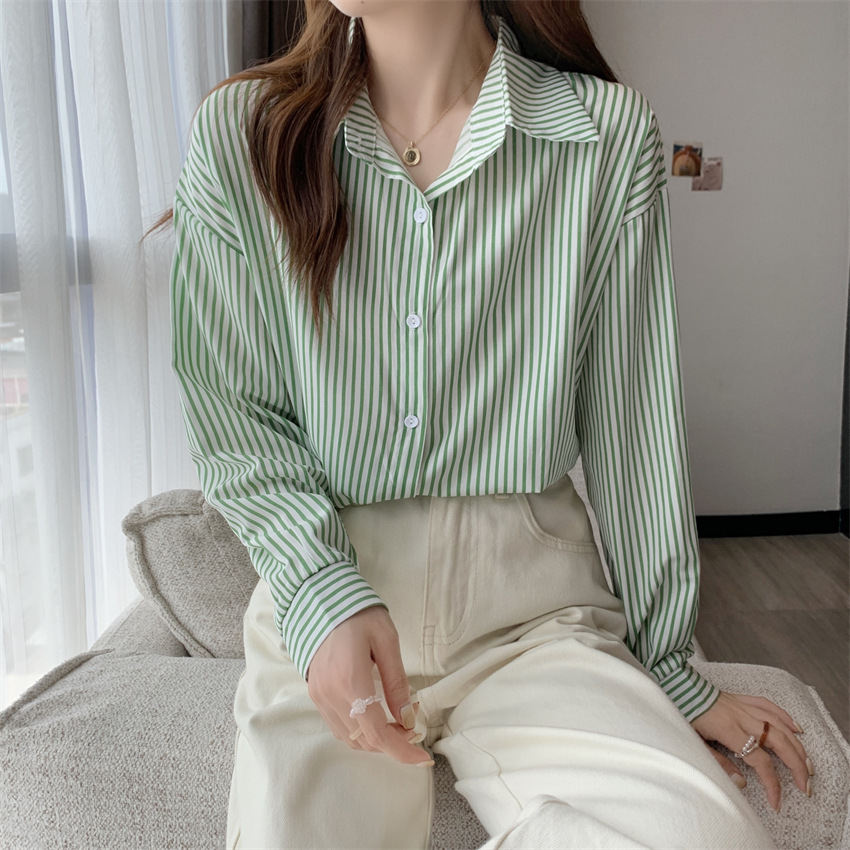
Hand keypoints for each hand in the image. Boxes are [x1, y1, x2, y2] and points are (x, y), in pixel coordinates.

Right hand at [306, 606, 430, 764]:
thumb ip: (397, 682)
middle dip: (392, 743)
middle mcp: (330, 695)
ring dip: (376, 739)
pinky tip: (376, 715)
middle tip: (413, 725)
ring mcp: (319, 696)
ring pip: (350, 738)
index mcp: (350, 681)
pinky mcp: (315, 694)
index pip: (377, 733)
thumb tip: (408, 717)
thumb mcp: (386, 640)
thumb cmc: (357, 613)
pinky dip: (360, 731)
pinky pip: (338, 726)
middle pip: (364, 740)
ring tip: (398, 720)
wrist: (319, 598)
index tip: (423, 757)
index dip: (401, 751)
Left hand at [690, 690, 813, 810]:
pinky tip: (796, 728)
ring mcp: (743, 706)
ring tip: (807, 763)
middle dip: (796, 765)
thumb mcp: (696, 742)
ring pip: (779, 725)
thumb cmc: (683, 713)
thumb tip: (741, 782)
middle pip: (779, 742)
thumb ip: (719, 763)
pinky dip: (785, 716)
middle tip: (805, 785)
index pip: (760, 761)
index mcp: (729, 730)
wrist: (676, 687)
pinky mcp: (741, 699)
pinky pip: (769, 705)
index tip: (776, 801)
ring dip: (797, 745)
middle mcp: (741, 717)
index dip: (772, 783)